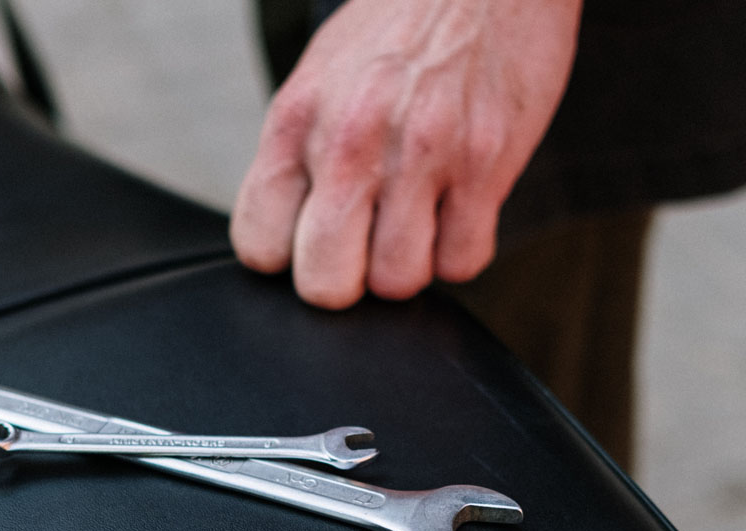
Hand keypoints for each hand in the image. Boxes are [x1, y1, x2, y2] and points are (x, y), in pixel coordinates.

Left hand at [231, 0, 582, 308]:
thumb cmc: (396, 32)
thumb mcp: (319, 80)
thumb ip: (297, 157)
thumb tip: (285, 243)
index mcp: (296, 121)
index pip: (260, 246)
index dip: (288, 259)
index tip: (311, 241)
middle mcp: (350, 140)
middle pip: (326, 283)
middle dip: (347, 281)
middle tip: (365, 249)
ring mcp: (421, 155)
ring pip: (397, 282)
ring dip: (409, 265)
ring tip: (418, 220)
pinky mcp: (485, 164)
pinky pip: (462, 262)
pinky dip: (460, 250)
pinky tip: (457, 211)